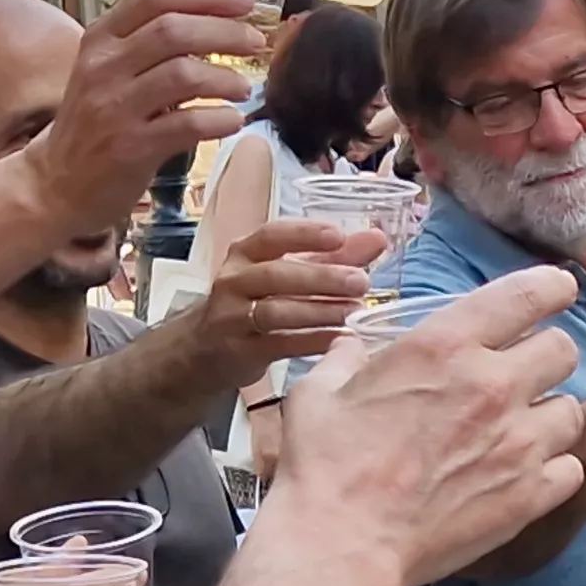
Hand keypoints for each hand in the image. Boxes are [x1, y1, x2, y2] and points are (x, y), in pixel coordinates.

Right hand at [17, 0, 267, 235]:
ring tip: (243, 87)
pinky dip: (220, 119)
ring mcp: (114, 107)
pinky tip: (232, 120)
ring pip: (183, 74)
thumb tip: (220, 21)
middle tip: (255, 42)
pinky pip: (187, 124)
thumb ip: (151, 45)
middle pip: (174, 30)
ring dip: (225, 78)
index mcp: (101, 38)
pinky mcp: (130, 147)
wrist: (58, 182)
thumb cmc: (96, 122)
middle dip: (225, 32)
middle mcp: (103, 67)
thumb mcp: (109, 71)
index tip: (243, 0)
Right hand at [184, 218, 379, 384]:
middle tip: (361, 281)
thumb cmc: (258, 299)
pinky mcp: (240, 351)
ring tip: (353, 311)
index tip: (339, 236)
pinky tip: (339, 340)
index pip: (272, 236)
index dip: (305, 234)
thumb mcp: (288, 271)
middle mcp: (234, 281)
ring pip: (275, 311)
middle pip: (276, 275)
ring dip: (318, 311)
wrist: (208, 346)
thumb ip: (333, 256)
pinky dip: (311, 342)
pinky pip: (278, 345)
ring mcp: (232, 317)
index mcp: (245, 253)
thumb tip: (377, 239)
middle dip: (321, 277)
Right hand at [273, 265, 585, 585]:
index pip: (529, 294)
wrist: (344, 542)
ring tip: (522, 429)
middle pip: (563, 349)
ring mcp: (518, 443)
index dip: (552, 288)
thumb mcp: (320, 392)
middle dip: (546, 356)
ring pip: (571, 410)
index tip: (558, 292)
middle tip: (524, 373)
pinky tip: (524, 473)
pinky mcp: (529, 494)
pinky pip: (569, 468)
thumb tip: (353, 347)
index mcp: (446, 346)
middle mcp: (494, 386)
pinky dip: (553, 468)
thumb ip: (347, 360)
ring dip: (550, 415)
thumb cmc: (325, 463)